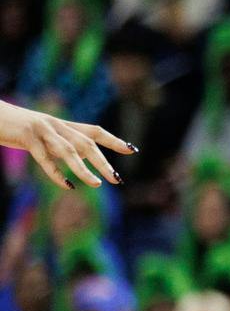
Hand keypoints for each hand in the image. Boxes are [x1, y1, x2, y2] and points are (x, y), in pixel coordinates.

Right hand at [0, 103, 133, 189]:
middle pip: (86, 142)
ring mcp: (41, 130)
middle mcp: (56, 125)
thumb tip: (82, 158)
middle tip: (117, 179)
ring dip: (84, 168)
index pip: (94, 131)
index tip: (131, 150)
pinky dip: (57, 172)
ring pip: (68, 150)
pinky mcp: (26, 136)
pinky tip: (68, 185)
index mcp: (62, 124)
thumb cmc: (16, 127)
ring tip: (96, 184)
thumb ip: (61, 145)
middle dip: (103, 161)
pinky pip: (44, 157)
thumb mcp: (43, 136)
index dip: (113, 140)